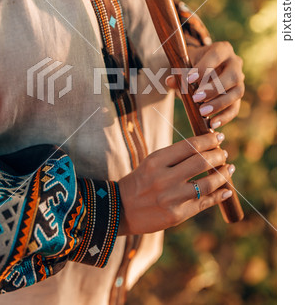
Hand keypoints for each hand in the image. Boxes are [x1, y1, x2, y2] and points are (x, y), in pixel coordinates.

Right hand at [117, 132, 234, 234]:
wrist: (122, 209)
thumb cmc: (140, 181)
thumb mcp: (152, 162)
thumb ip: (175, 155)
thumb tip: (204, 146)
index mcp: (156, 161)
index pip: (190, 146)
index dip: (208, 140)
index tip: (218, 136)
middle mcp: (164, 178)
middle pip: (201, 162)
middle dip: (218, 155)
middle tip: (223, 153)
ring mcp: (172, 198)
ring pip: (208, 183)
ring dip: (223, 174)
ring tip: (229, 168)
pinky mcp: (177, 215)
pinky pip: (205, 203)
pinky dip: (219, 195)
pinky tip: (227, 190)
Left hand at [166, 42, 244, 129]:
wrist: (201, 69)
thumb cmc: (192, 64)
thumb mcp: (184, 64)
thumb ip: (178, 72)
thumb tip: (170, 81)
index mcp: (222, 49)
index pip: (216, 56)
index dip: (203, 68)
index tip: (188, 79)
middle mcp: (235, 63)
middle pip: (232, 76)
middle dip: (214, 89)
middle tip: (196, 98)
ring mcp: (240, 80)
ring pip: (237, 92)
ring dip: (219, 104)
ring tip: (202, 113)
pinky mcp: (237, 95)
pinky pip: (236, 107)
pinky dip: (225, 117)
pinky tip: (212, 124)